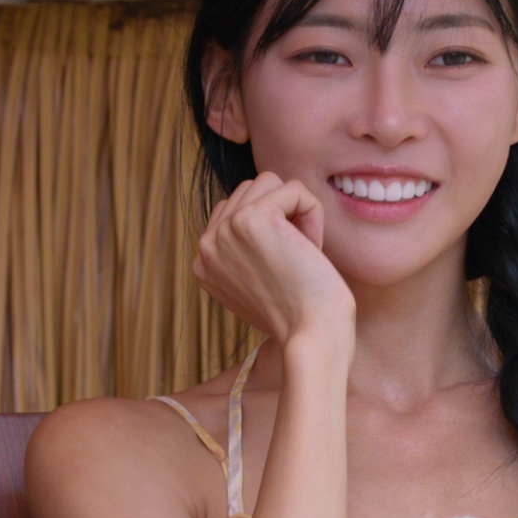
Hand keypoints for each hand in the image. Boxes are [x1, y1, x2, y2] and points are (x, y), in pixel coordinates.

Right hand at [192, 171, 354, 345]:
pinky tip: (313, 247)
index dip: (270, 227)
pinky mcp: (255, 218)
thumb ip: (247, 249)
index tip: (283, 266)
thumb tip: (265, 205)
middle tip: (297, 257)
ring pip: (270, 182)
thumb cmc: (300, 314)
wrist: (313, 335)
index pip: (234, 210)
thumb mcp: (259, 282)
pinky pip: (295, 189)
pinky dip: (313, 214)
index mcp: (203, 263)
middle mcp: (207, 246)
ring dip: (296, 211)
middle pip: (250, 190)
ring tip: (304, 250)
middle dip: (282, 214)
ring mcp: (227, 230)